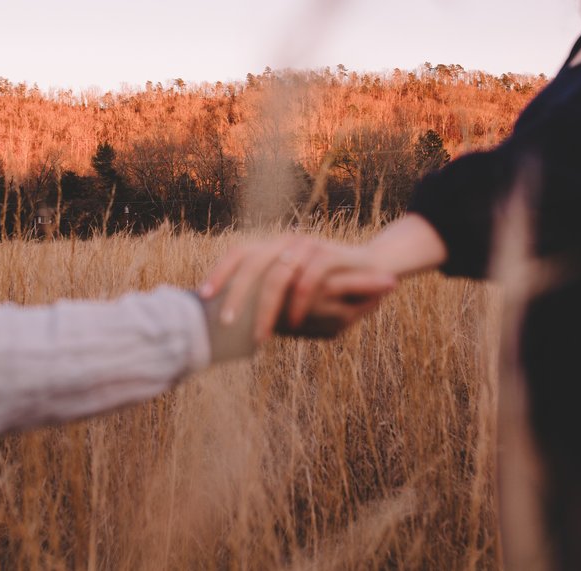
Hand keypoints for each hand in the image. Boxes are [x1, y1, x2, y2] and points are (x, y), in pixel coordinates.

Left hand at [200, 234, 396, 340]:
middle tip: (226, 323)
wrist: (377, 271)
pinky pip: (308, 278)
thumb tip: (237, 328)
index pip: (239, 254)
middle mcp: (287, 243)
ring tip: (259, 336)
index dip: (219, 272)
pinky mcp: (331, 255)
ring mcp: (309, 246)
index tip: (203, 298)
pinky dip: (298, 303)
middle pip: (252, 263)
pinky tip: (294, 325)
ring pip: (278, 274)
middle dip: (236, 294)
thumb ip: (273, 305)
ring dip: (266, 308)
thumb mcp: (297, 298)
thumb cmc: (331, 289)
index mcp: (274, 249)